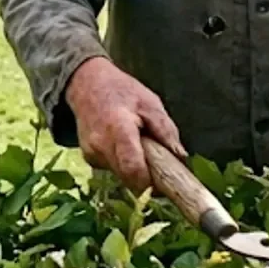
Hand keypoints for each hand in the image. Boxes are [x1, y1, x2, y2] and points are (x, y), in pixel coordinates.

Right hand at [65, 57, 186, 192]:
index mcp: (118, 129)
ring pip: (121, 176)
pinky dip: (123, 164)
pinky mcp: (89, 158)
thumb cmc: (123, 91)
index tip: (164, 183)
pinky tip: (126, 145)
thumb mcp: (150, 103)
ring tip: (141, 148)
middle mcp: (100, 145)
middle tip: (160, 167)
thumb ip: (166, 130)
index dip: (149, 181)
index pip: (132, 167)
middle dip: (146, 178)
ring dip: (134, 170)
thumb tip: (181, 158)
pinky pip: (112, 169)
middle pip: (127, 177)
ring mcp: (91, 153)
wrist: (87, 84)